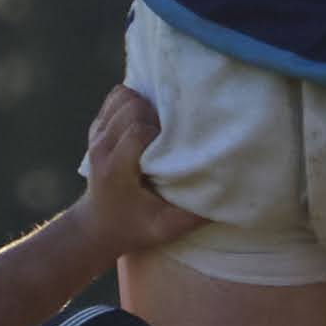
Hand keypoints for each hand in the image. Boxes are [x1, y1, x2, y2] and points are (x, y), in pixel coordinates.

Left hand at [72, 87, 205, 255]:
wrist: (98, 225)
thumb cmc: (135, 226)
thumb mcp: (165, 229)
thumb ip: (194, 214)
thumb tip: (228, 193)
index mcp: (116, 169)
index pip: (138, 131)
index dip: (160, 132)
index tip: (173, 145)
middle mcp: (102, 147)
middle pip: (131, 107)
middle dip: (155, 113)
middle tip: (171, 130)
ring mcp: (96, 135)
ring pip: (123, 97)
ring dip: (146, 104)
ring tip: (161, 123)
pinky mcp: (97, 127)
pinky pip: (117, 97)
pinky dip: (134, 100)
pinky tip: (147, 117)